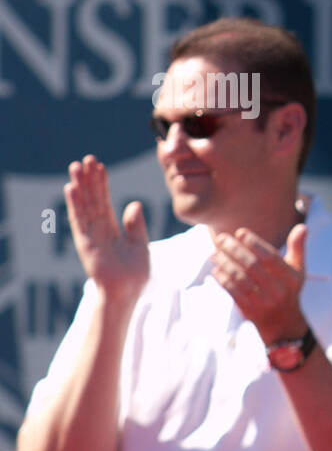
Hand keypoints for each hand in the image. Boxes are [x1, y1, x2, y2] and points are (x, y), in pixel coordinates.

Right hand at [64, 155, 149, 303]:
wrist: (128, 291)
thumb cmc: (135, 272)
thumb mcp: (140, 244)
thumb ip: (136, 225)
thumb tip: (134, 203)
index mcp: (112, 228)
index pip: (105, 200)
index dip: (102, 183)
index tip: (100, 165)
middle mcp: (99, 229)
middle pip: (93, 199)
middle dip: (89, 179)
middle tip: (86, 159)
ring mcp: (91, 235)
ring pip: (84, 206)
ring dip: (80, 186)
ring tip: (75, 167)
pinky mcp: (85, 243)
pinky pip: (79, 221)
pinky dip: (75, 205)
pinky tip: (71, 188)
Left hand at [212, 224, 307, 343]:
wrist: (283, 324)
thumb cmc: (288, 290)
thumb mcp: (298, 270)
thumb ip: (298, 247)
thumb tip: (302, 226)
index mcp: (291, 278)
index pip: (271, 257)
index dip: (255, 244)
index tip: (240, 232)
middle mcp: (278, 290)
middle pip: (253, 266)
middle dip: (235, 250)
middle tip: (221, 238)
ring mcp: (263, 302)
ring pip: (240, 279)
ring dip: (225, 264)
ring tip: (215, 252)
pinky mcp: (250, 311)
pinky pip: (233, 292)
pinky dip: (223, 280)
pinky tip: (216, 269)